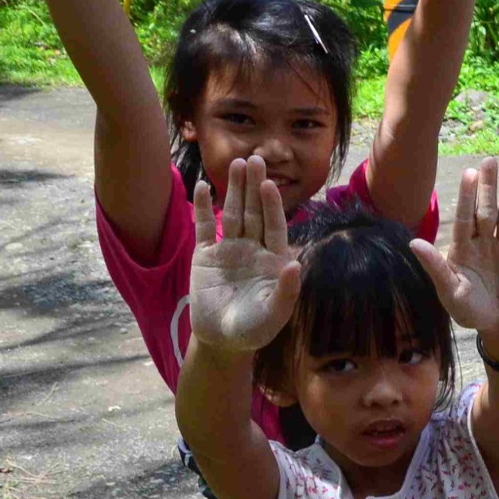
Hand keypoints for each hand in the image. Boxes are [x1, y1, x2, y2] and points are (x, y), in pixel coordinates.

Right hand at [189, 157, 302, 352]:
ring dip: (234, 190)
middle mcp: (253, 249)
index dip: (272, 205)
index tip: (270, 184)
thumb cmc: (255, 329)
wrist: (223, 340)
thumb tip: (295, 265)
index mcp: (273, 259)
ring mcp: (229, 249)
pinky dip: (203, 208)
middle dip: (254, 187)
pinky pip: (204, 227)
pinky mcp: (205, 255)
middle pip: (254, 212)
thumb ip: (286, 291)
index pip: (274, 226)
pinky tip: (205, 186)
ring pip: (232, 214)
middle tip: (255, 158)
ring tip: (236, 163)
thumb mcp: (274, 314)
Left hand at [409, 159, 498, 336]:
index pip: (466, 218)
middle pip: (486, 211)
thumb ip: (435, 267)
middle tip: (489, 161)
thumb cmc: (468, 310)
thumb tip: (413, 243)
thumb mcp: (449, 292)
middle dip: (488, 187)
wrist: (498, 324)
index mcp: (463, 249)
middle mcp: (483, 243)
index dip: (468, 197)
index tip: (470, 175)